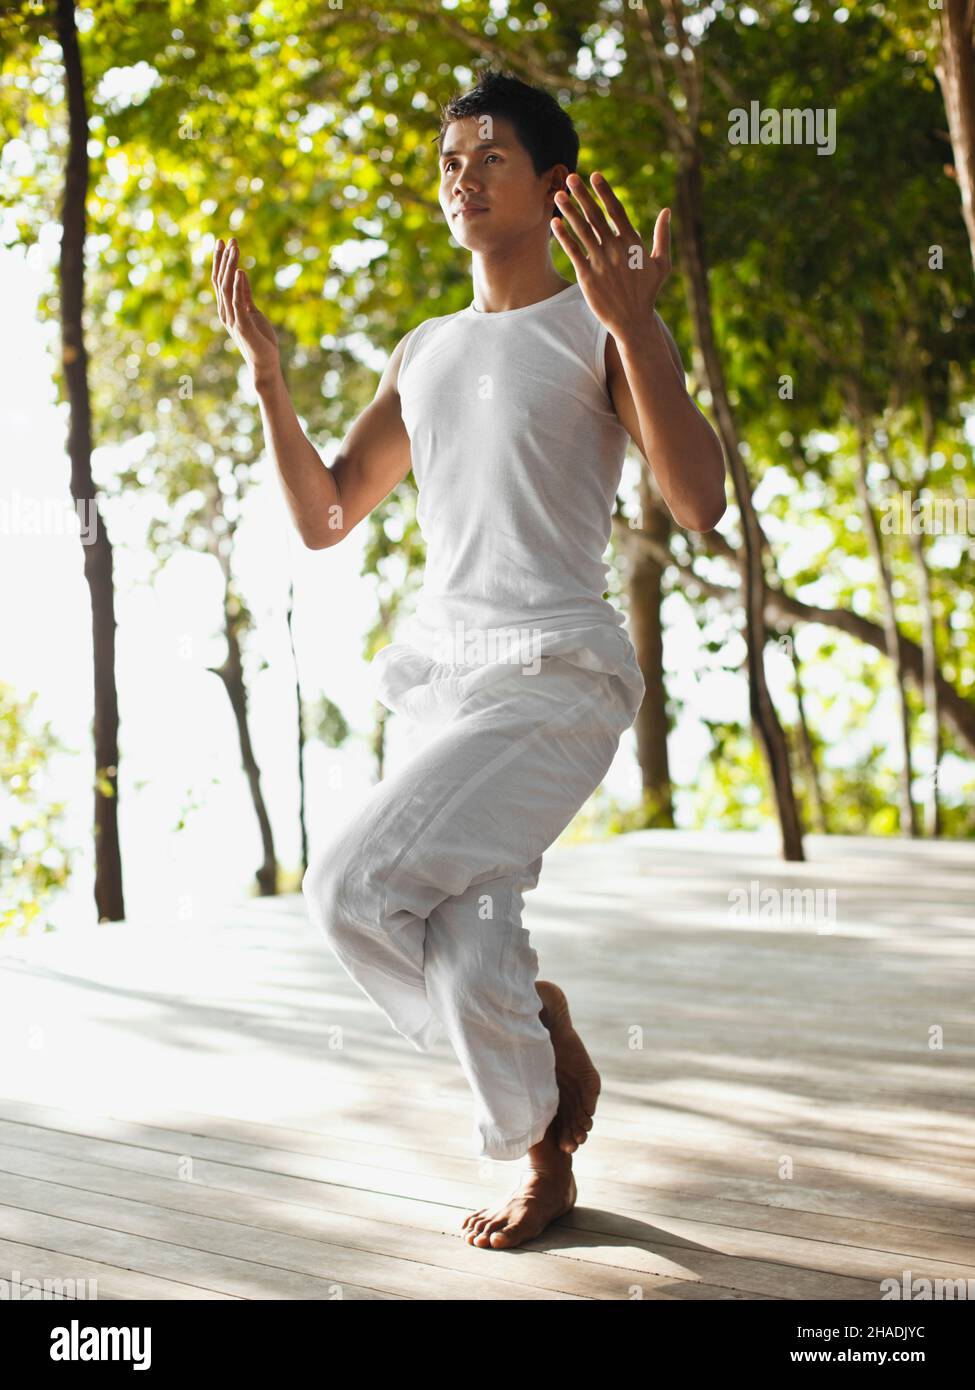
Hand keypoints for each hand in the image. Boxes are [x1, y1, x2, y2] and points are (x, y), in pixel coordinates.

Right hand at [212, 237, 279, 379]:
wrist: (265, 364)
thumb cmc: (260, 340)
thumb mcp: (253, 312)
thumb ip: (245, 295)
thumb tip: (240, 273)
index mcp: (227, 308)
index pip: (219, 280)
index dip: (220, 261)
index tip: (224, 242)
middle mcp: (226, 312)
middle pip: (220, 280)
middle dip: (223, 259)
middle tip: (226, 239)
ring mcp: (233, 319)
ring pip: (227, 288)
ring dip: (230, 267)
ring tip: (235, 248)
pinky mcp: (243, 326)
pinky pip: (238, 303)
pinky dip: (238, 286)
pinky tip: (240, 272)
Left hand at [551, 173, 670, 340]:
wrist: (632, 321)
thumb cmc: (647, 292)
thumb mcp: (662, 264)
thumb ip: (663, 236)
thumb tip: (667, 211)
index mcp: (633, 242)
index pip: (616, 210)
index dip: (604, 191)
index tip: (594, 175)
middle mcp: (615, 249)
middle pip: (596, 216)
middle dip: (582, 195)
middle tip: (571, 177)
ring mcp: (601, 262)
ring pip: (582, 231)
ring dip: (569, 211)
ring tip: (558, 195)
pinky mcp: (587, 276)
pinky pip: (573, 251)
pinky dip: (563, 236)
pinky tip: (555, 222)